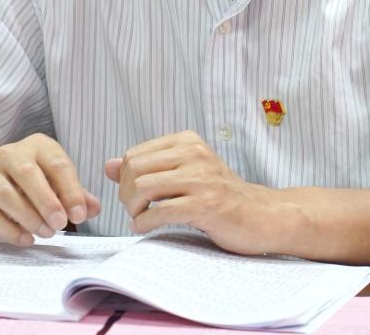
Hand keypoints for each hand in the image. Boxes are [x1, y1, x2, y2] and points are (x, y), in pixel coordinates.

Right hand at [0, 134, 100, 244]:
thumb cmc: (30, 183)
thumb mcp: (56, 182)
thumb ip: (76, 195)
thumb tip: (93, 208)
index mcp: (37, 147)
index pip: (56, 163)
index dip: (70, 190)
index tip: (79, 214)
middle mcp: (10, 155)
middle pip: (27, 173)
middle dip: (46, 201)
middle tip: (61, 224)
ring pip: (5, 193)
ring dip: (29, 216)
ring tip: (46, 232)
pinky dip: (10, 230)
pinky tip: (26, 239)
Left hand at [105, 130, 276, 254]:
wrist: (261, 215)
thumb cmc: (220, 195)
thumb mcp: (184, 173)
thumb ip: (148, 167)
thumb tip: (108, 165)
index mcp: (187, 141)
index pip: (134, 154)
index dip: (125, 179)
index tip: (134, 195)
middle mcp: (195, 154)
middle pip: (135, 169)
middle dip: (126, 193)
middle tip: (134, 209)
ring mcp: (201, 179)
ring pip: (144, 188)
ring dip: (133, 209)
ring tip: (140, 218)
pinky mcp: (205, 205)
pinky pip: (160, 212)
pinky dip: (144, 223)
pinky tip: (145, 227)